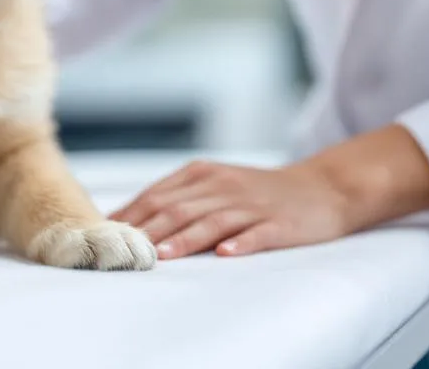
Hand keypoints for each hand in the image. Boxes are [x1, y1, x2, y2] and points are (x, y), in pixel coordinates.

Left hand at [110, 160, 353, 259]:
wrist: (321, 188)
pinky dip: (241, 243)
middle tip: (124, 250)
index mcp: (203, 174)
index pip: (158, 195)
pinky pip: (258, 234)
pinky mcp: (279, 223)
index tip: (106, 236)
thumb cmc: (258, 191)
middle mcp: (224, 186)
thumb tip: (125, 217)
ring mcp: (252, 205)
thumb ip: (175, 197)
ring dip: (185, 238)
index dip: (131, 215)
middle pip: (179, 208)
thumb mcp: (215, 184)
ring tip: (162, 254)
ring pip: (213, 220)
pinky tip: (225, 254)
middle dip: (148, 229)